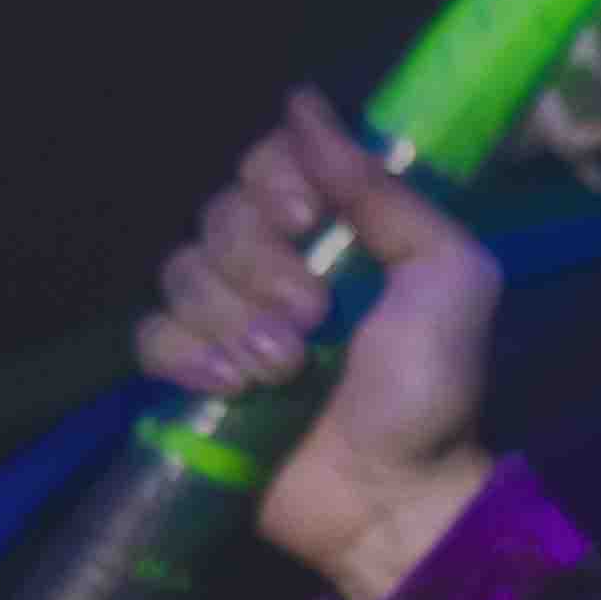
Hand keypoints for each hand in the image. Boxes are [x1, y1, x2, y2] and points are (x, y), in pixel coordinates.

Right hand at [132, 85, 504, 599]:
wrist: (395, 495)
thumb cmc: (433, 387)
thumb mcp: (447, 276)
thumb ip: (384, 193)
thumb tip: (305, 105)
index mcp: (337, 231)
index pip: (267, 163)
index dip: (273, 182)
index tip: (306, 222)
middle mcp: (277, 265)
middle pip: (219, 215)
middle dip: (261, 265)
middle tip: (314, 317)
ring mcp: (230, 321)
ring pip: (182, 272)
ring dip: (234, 319)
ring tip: (287, 368)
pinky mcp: (193, 377)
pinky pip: (153, 334)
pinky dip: (187, 355)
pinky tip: (231, 387)